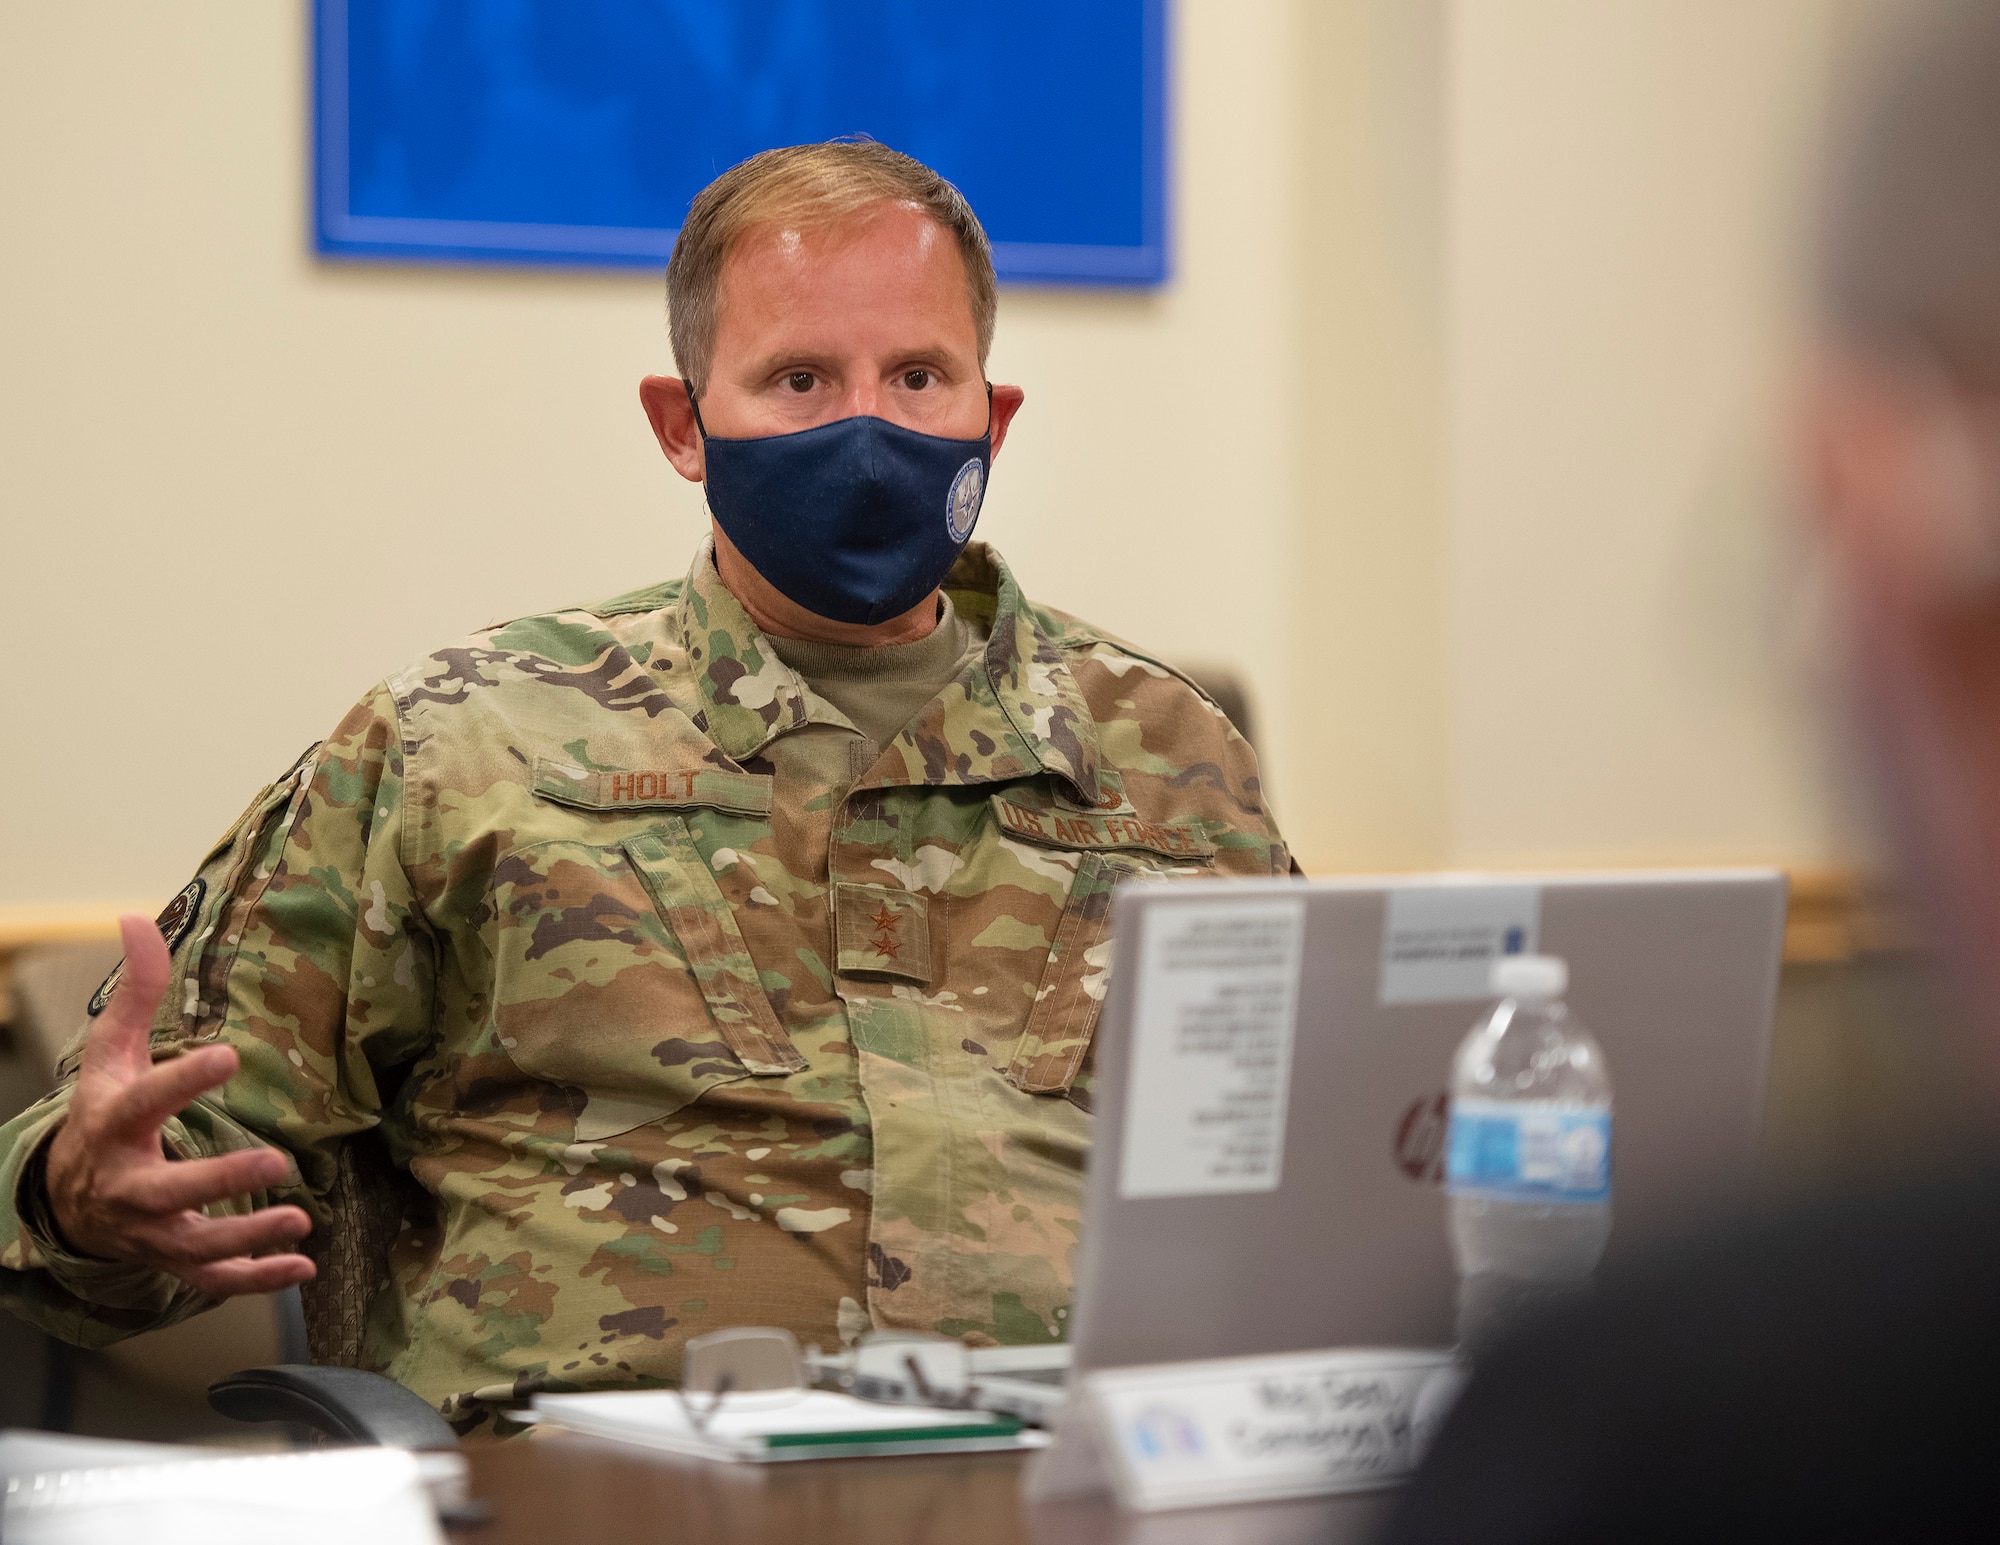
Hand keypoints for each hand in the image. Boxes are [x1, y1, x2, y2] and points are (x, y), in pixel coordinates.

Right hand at [43, 914, 315, 1296]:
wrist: (68, 1197)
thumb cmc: (105, 1110)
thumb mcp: (113, 1052)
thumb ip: (135, 990)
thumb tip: (135, 918)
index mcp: (114, 1125)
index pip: (146, 1102)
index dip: (183, 1081)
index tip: (226, 1056)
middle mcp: (128, 1185)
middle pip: (169, 1191)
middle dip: (217, 1182)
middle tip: (274, 1163)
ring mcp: (149, 1230)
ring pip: (194, 1246)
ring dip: (247, 1238)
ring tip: (300, 1222)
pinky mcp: (172, 1258)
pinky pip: (213, 1280)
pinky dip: (257, 1280)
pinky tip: (304, 1268)